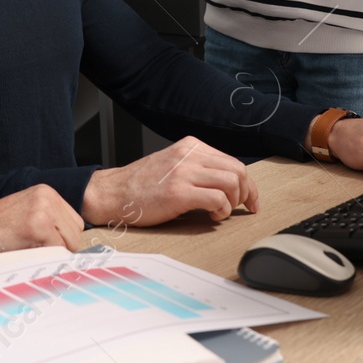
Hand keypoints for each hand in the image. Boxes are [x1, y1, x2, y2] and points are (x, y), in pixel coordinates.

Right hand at [0, 184, 84, 258]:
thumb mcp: (25, 209)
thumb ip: (48, 218)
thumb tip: (67, 240)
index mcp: (46, 192)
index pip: (74, 222)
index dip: (62, 237)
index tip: (46, 244)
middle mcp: (48, 198)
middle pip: (76, 233)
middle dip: (61, 246)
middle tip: (37, 249)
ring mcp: (44, 212)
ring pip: (70, 244)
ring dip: (54, 254)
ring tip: (30, 250)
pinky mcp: (39, 228)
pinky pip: (58, 252)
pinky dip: (46, 260)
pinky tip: (27, 254)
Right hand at [80, 136, 257, 226]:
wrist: (112, 193)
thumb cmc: (141, 185)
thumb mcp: (173, 165)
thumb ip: (197, 168)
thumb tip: (227, 184)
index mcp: (190, 146)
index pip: (232, 161)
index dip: (247, 183)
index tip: (250, 199)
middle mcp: (189, 155)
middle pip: (238, 170)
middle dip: (247, 193)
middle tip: (242, 208)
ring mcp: (183, 172)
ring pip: (231, 182)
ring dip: (233, 202)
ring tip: (222, 212)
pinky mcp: (178, 192)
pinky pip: (217, 199)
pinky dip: (221, 210)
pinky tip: (213, 216)